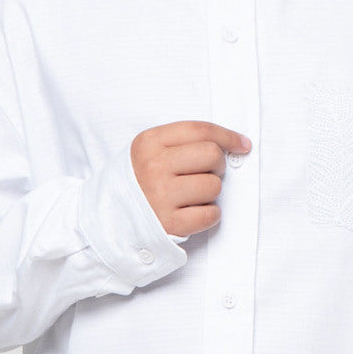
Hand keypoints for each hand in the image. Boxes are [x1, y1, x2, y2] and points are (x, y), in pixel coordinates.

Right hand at [131, 121, 252, 236]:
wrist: (110, 218)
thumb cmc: (140, 181)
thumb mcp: (150, 150)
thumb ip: (184, 142)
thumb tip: (238, 143)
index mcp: (149, 142)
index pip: (200, 130)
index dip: (227, 136)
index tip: (242, 144)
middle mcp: (153, 166)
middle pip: (212, 154)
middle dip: (217, 165)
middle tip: (205, 174)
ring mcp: (160, 195)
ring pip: (214, 186)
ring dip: (210, 193)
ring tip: (191, 196)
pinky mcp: (169, 223)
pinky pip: (211, 214)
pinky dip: (208, 215)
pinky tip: (192, 213)